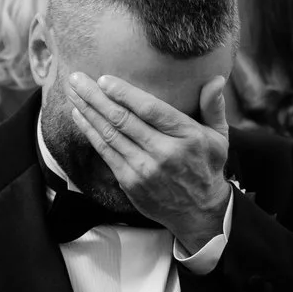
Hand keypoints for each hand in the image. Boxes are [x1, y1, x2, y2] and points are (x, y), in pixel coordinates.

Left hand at [66, 73, 233, 254]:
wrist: (199, 213)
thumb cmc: (206, 167)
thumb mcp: (219, 137)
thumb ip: (214, 106)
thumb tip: (216, 79)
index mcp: (187, 136)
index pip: (151, 110)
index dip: (125, 94)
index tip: (104, 80)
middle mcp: (164, 152)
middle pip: (123, 119)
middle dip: (95, 97)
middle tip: (76, 79)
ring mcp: (144, 169)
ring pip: (109, 134)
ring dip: (88, 111)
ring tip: (72, 93)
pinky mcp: (130, 181)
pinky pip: (105, 152)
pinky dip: (90, 132)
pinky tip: (80, 116)